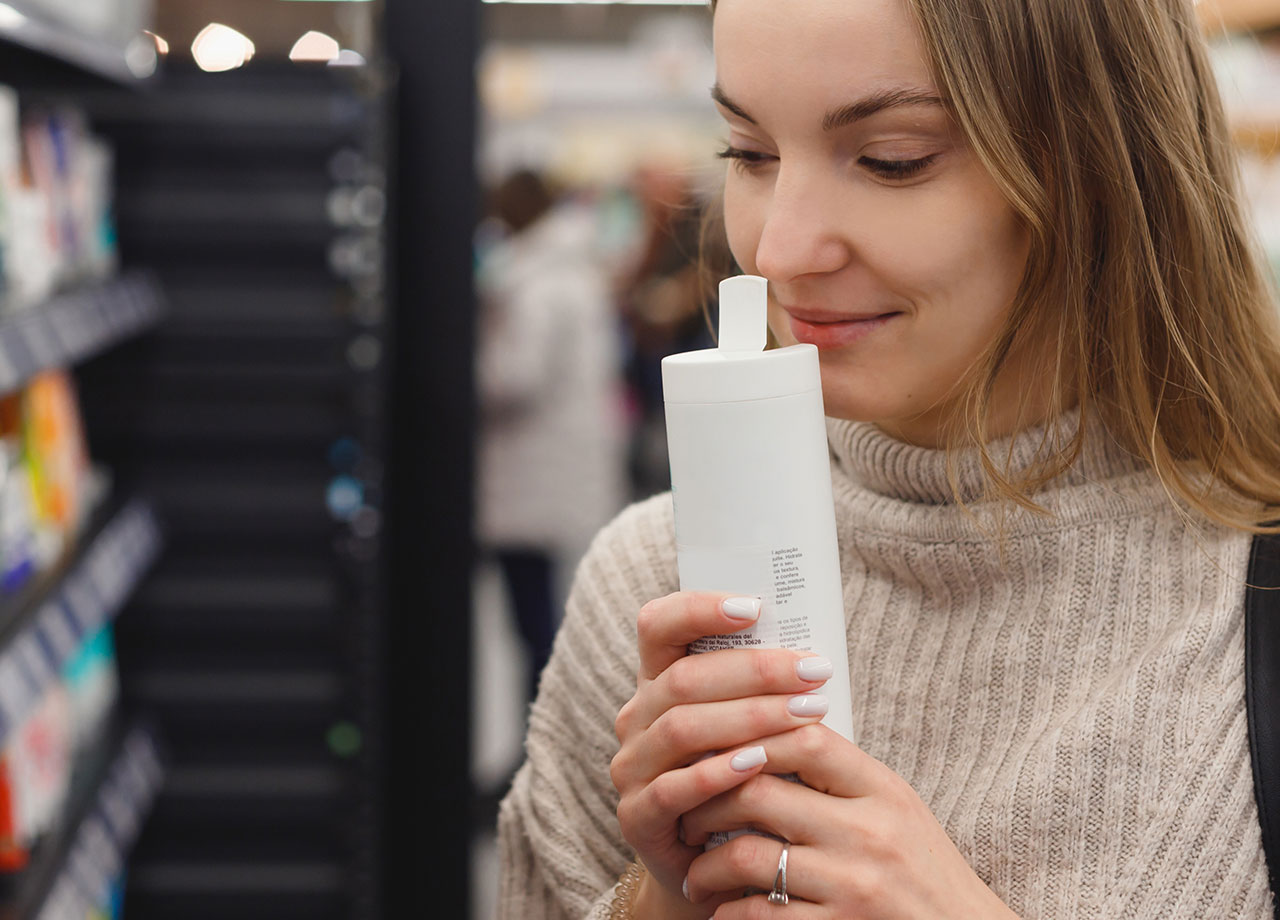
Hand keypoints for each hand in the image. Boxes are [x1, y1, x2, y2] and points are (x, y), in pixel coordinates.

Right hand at [609, 591, 834, 915]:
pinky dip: (717, 773)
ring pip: (680, 728)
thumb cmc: (747, 779)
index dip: (700, 608)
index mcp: (657, 681)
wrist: (716, 864)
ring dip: (749, 718)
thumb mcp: (748, 726)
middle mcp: (637, 717)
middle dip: (755, 671)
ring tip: (805, 714)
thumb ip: (760, 689)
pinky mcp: (637, 818)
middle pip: (684, 678)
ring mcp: (631, 767)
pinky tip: (759, 764)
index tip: (755, 606)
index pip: (659, 624)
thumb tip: (815, 647)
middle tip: (815, 670)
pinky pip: (673, 788)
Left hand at [679, 724, 1020, 918]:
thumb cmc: (923, 874)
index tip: (715, 751)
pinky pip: (761, 915)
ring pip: (748, 856)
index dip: (747, 736)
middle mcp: (869, 832)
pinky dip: (729, 913)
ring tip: (696, 872)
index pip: (803, 738)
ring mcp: (855, 885)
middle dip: (708, 801)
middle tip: (687, 814)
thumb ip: (841, 779)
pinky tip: (721, 912)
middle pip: (760, 791)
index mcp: (881, 790)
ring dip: (707, 865)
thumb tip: (766, 733)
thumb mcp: (896, 813)